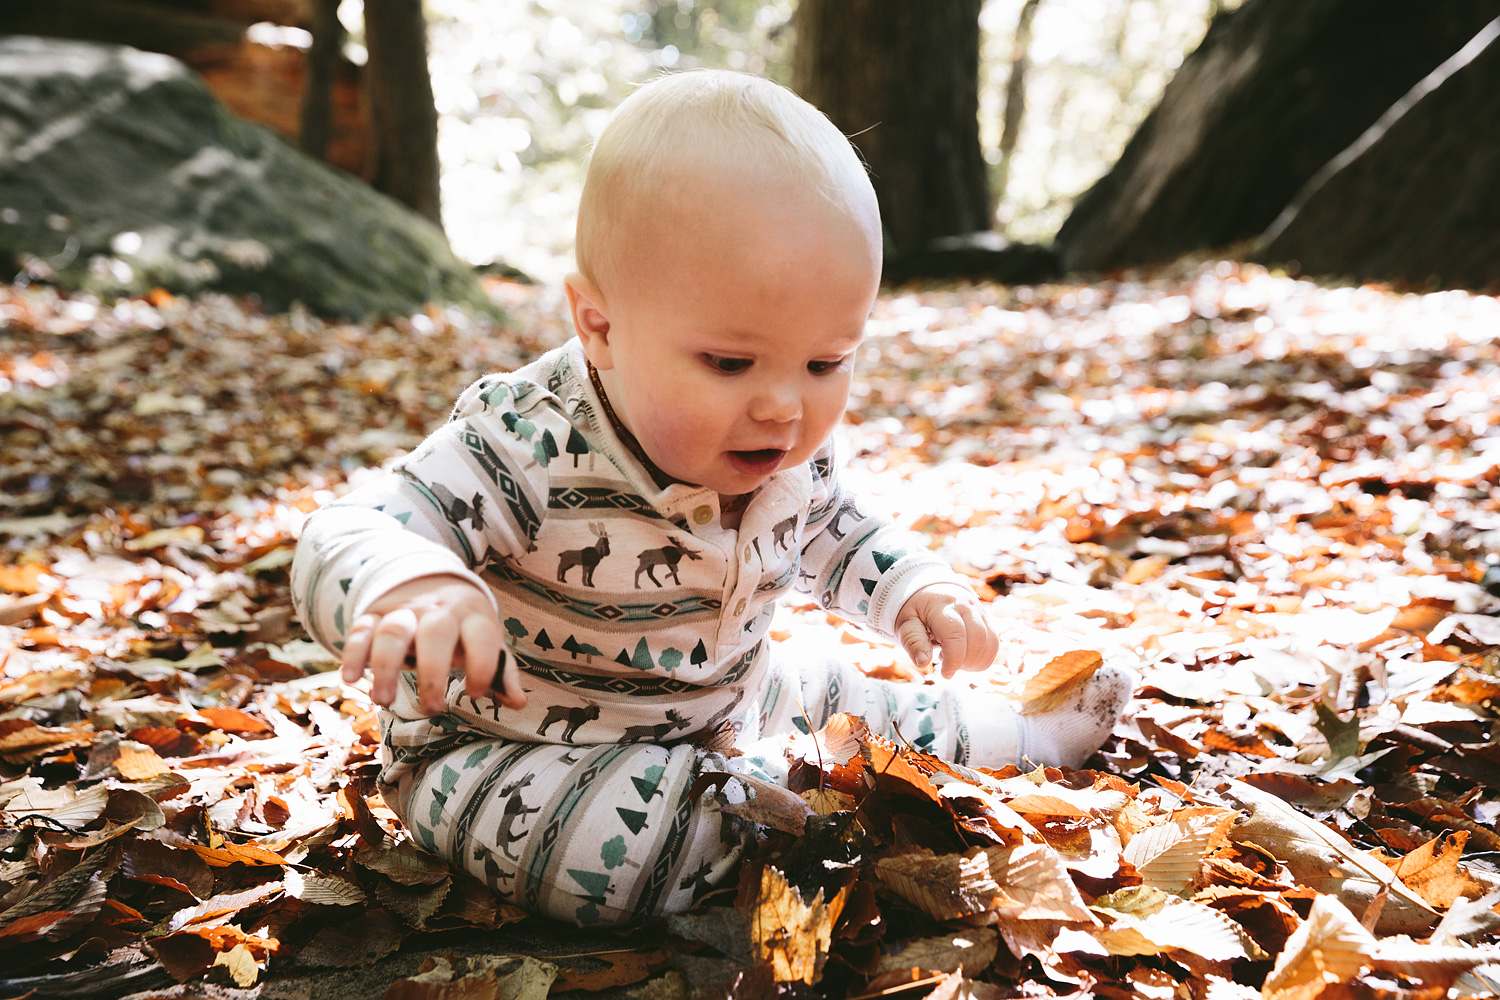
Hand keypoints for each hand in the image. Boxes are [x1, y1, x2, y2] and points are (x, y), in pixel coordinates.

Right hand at [340, 575, 525, 714]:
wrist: (430, 582)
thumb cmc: (464, 627)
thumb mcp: (485, 642)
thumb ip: (501, 672)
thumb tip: (518, 703)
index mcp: (472, 615)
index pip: (481, 634)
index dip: (482, 663)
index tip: (476, 694)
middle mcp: (437, 609)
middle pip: (435, 631)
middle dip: (433, 672)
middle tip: (432, 709)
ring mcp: (404, 611)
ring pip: (393, 631)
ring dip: (385, 667)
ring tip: (383, 702)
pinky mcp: (374, 615)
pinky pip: (360, 629)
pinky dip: (352, 653)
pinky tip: (349, 680)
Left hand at [895, 582, 998, 678]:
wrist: (932, 590)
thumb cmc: (917, 610)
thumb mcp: (905, 623)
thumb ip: (913, 642)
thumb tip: (922, 663)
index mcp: (943, 607)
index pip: (956, 635)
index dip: (954, 660)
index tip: (945, 674)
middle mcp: (966, 606)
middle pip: (978, 639)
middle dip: (966, 662)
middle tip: (948, 667)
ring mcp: (980, 612)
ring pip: (991, 643)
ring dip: (976, 662)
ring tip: (956, 661)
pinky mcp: (988, 620)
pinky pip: (994, 644)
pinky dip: (983, 658)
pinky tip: (965, 657)